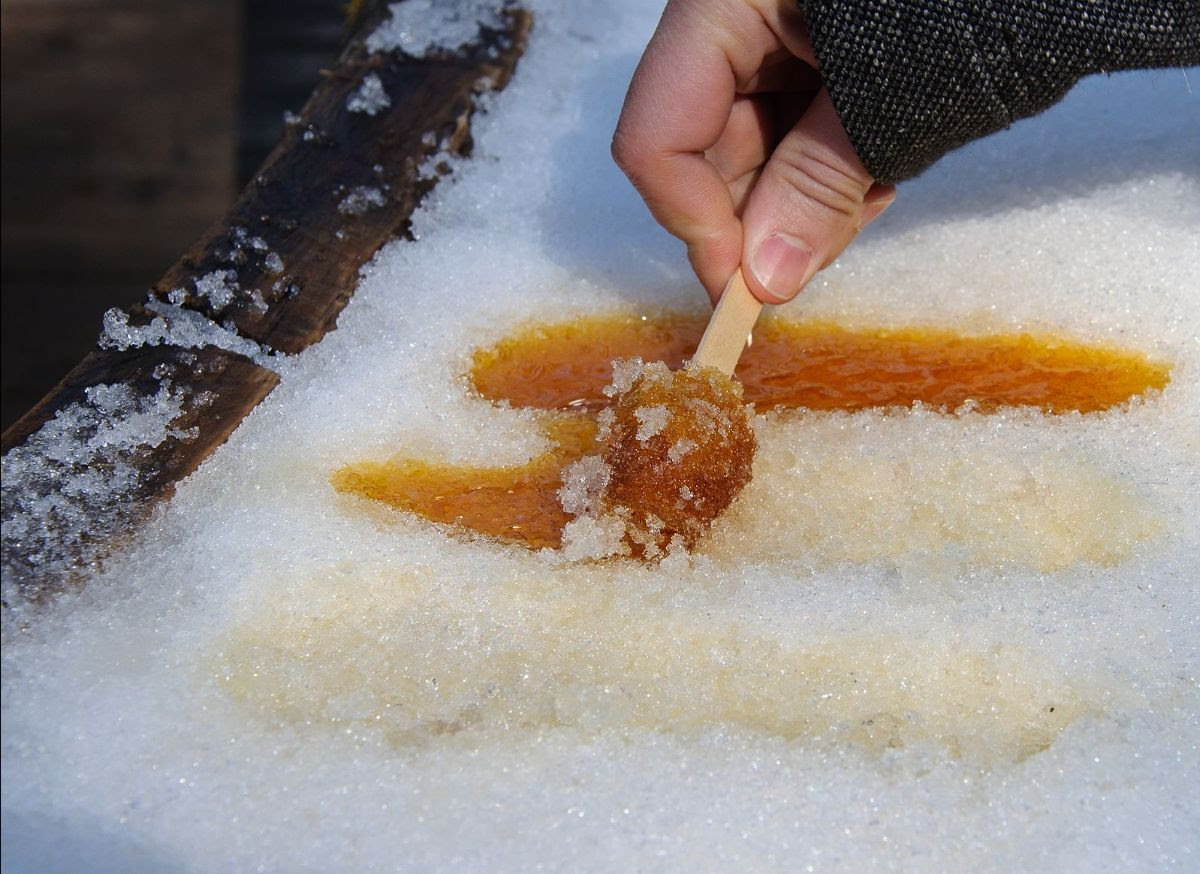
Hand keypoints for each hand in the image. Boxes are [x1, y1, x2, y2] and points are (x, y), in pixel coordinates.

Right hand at [612, 0, 895, 304]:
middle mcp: (732, 23)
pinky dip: (829, 168)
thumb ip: (817, 188)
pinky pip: (792, 131)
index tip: (747, 294)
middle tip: (818, 253)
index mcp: (723, 6)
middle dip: (757, 216)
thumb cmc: (975, 5)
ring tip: (870, 190)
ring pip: (749, 149)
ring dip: (801, 196)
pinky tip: (876, 168)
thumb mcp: (891, 99)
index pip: (657, 137)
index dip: (695, 225)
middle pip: (701, 150)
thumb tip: (764, 284)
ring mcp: (771, 37)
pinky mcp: (810, 53)